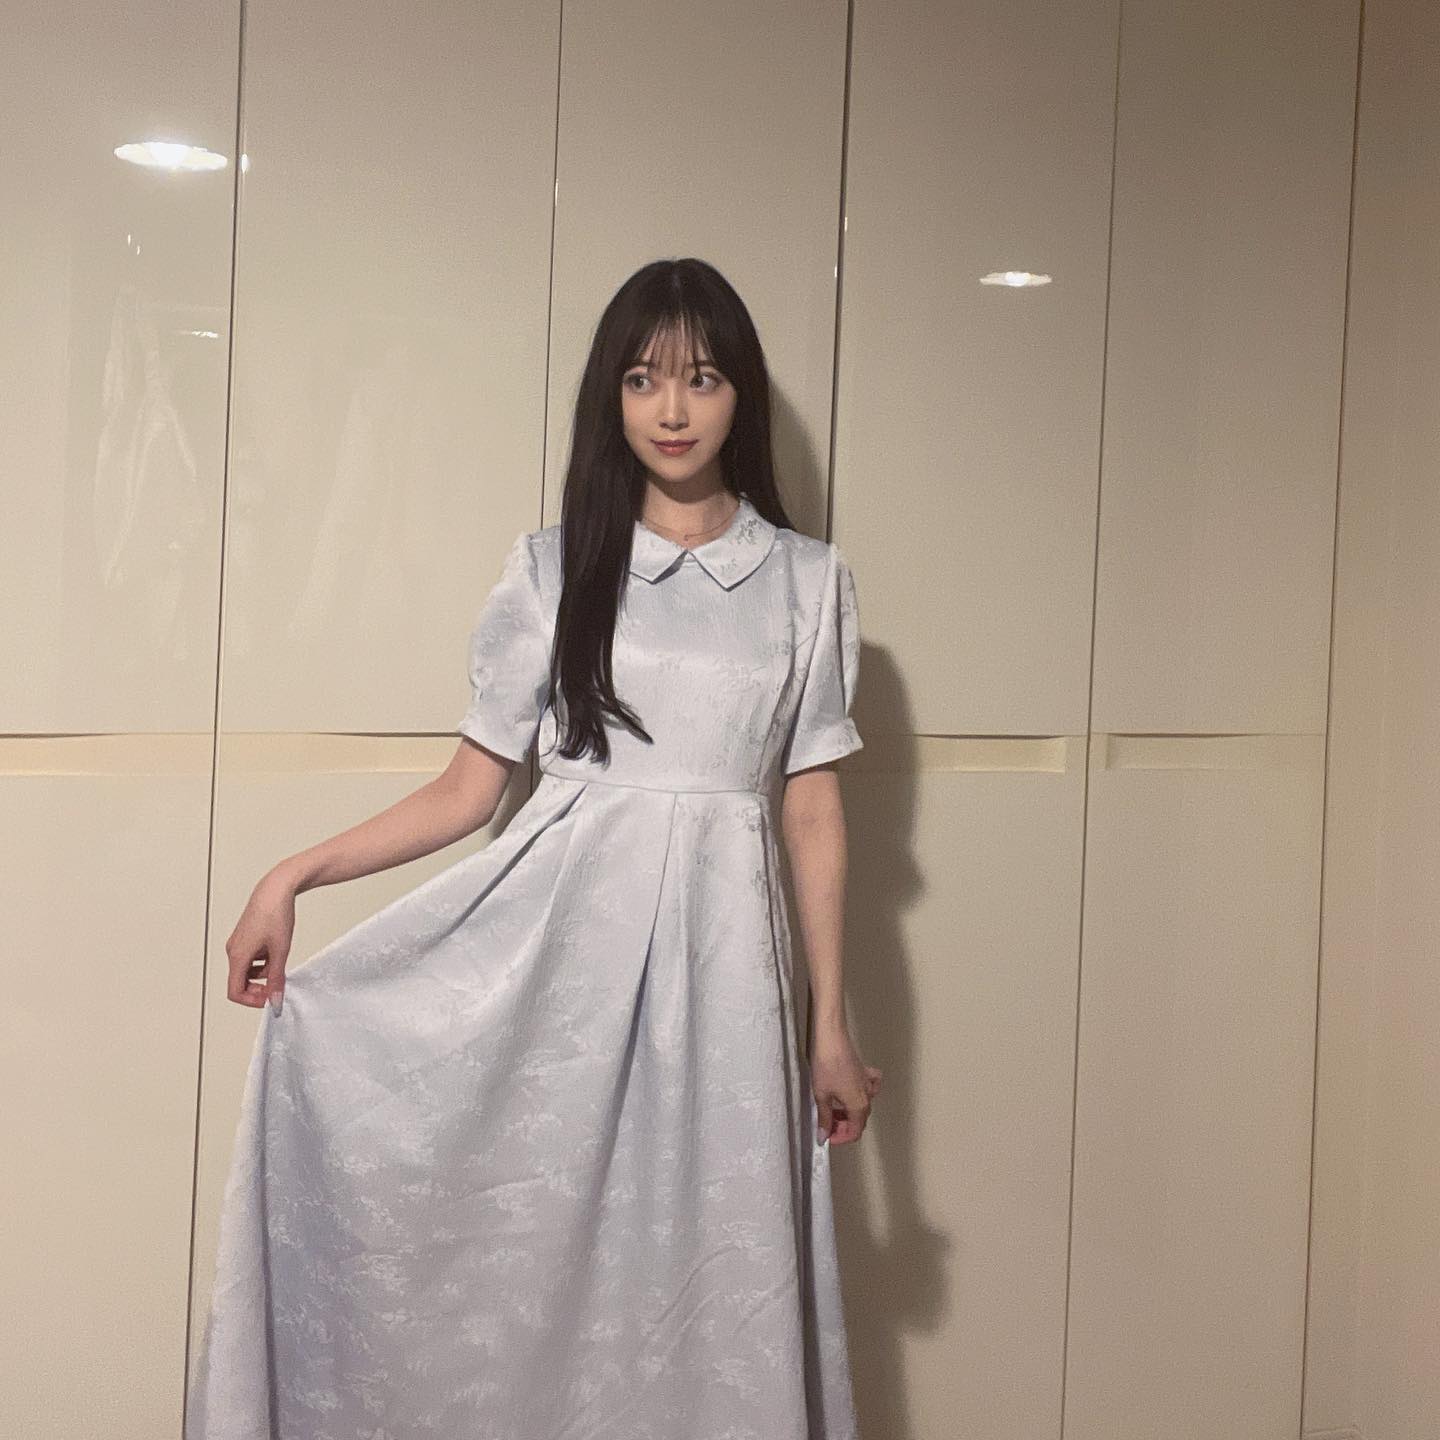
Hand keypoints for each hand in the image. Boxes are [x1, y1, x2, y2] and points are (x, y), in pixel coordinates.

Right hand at [225, 871, 296, 1012]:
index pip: (235, 991)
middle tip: (277, 987)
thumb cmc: (275, 915)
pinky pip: (251, 958)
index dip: (251, 1001)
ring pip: (247, 970)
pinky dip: (263, 961)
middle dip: (258, 988)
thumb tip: (275, 998)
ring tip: (280, 962)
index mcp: (238, 956)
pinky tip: (276, 952)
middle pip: (240, 982)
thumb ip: (276, 978)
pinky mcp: (245, 937)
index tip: (269, 1000)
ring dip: (263, 973)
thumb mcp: (280, 951)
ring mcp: (238, 943)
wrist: (276, 890)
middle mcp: (233, 950)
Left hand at [811, 1024, 882, 1144]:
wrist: (831, 1039)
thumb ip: (824, 1118)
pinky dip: (863, 1092)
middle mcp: (868, 1097)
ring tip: (831, 1109)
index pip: (854, 1132)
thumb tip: (822, 1137)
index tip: (826, 1136)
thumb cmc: (826, 1067)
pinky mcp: (865, 1072)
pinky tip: (852, 1090)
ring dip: (848, 1112)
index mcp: (858, 1106)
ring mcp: (868, 1083)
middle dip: (843, 1126)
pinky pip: (870, 1086)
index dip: (840, 1138)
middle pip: (859, 1120)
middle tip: (825, 1123)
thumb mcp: (821, 1095)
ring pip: (862, 1106)